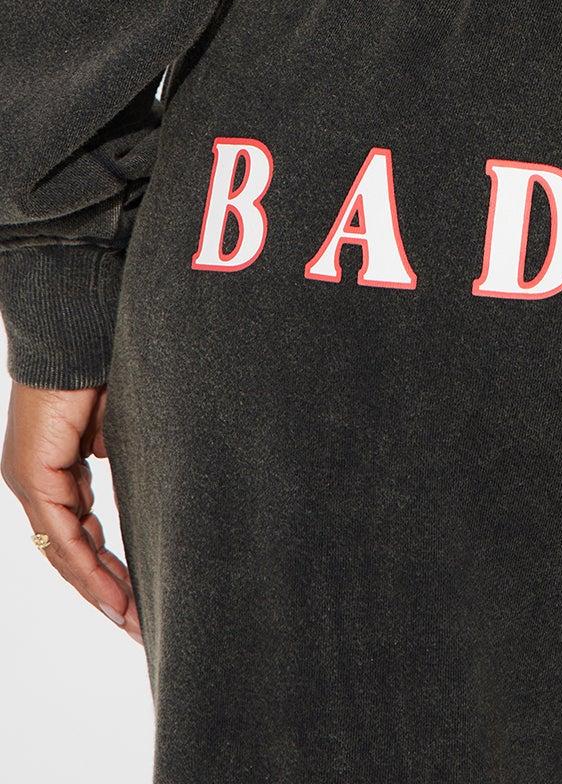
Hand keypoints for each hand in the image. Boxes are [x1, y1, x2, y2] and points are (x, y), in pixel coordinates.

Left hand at [2, 382, 141, 642]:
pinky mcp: (33, 473)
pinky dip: (88, 566)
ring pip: (66, 550)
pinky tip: (114, 591)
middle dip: (107, 591)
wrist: (78, 328)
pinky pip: (62, 533)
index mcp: (56, 471)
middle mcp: (37, 481)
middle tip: (138, 626)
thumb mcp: (117, 428)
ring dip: (100, 588)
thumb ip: (118, 462)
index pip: (79, 535)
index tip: (138, 600)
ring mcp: (31, 480)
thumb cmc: (103, 365)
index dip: (107, 572)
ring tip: (131, 618)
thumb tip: (135, 491)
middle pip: (71, 552)